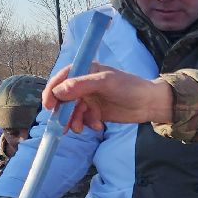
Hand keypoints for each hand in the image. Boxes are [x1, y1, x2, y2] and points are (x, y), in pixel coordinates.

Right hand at [43, 63, 173, 132]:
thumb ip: (81, 85)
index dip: (52, 92)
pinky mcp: (95, 112)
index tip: (49, 106)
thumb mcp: (105, 82)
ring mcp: (89, 99)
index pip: (61, 79)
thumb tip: (58, 92)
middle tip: (65, 124)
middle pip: (63, 98)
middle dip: (63, 112)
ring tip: (81, 127)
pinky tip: (98, 125)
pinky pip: (83, 119)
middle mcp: (84, 84)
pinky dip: (87, 123)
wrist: (149, 104)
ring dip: (74, 120)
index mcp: (84, 70)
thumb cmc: (129, 87)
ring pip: (72, 111)